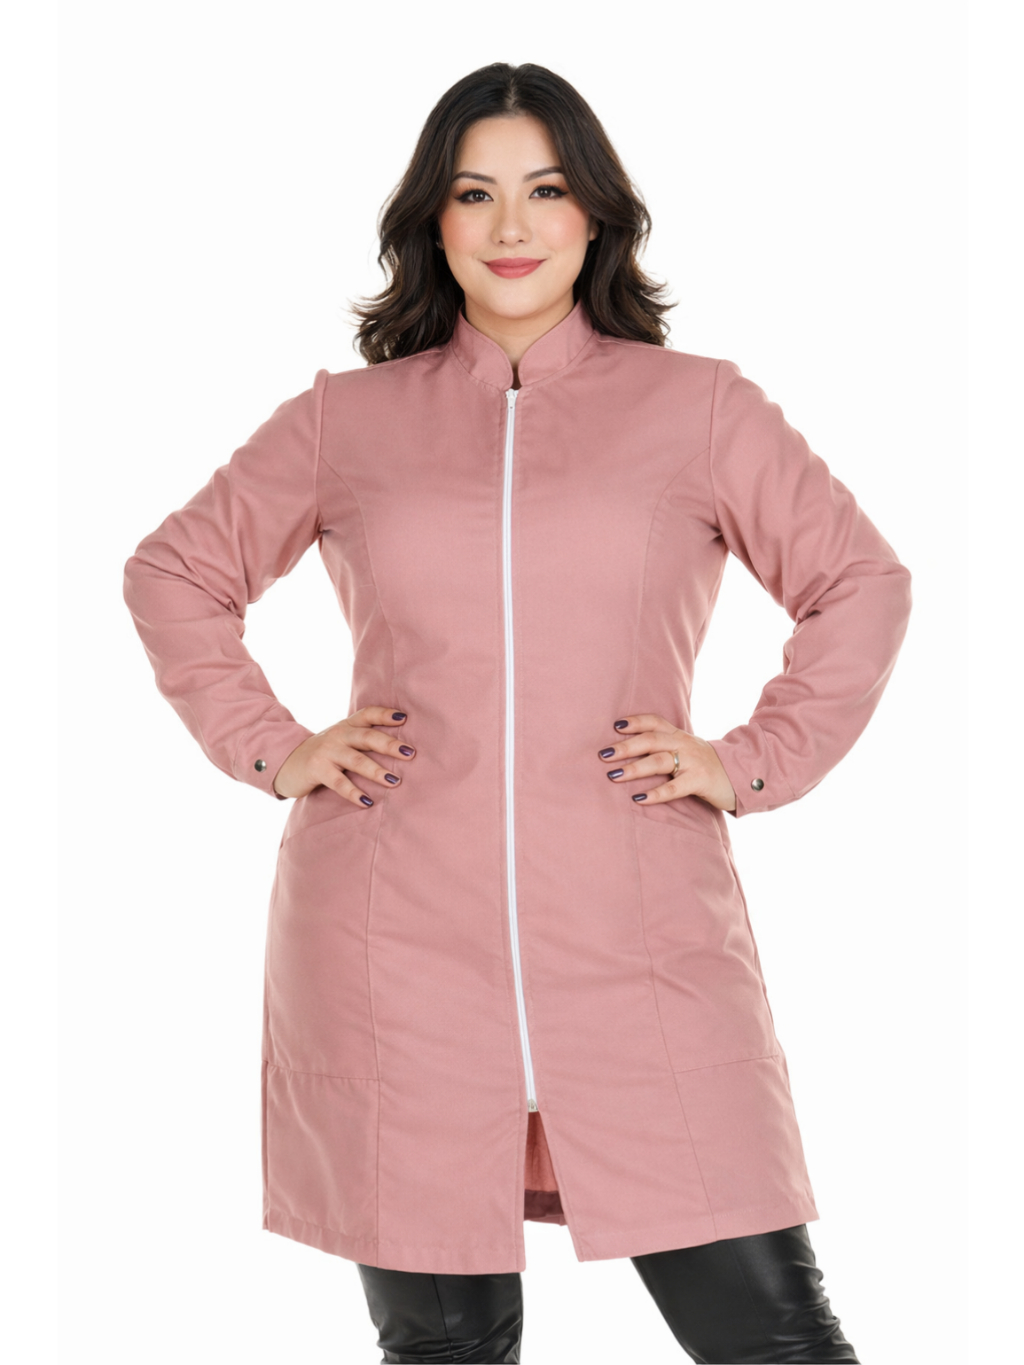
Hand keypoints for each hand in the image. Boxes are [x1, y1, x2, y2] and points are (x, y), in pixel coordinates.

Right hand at [272, 705, 414, 804]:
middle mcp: (338, 735)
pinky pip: (338, 782)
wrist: (286, 762)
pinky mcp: (317, 769)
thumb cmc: (324, 753)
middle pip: (367, 737)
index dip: (386, 715)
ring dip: (376, 771)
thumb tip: (400, 748)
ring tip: (394, 781)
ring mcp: (327, 751)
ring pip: (356, 760)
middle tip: (410, 754)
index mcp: (347, 725)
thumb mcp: (342, 740)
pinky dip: (353, 793)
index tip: (405, 718)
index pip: (368, 714)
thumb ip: (363, 740)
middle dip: (390, 745)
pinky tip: (367, 802)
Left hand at [597, 713, 736, 811]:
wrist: (741, 777)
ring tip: (613, 776)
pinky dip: (655, 793)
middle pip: (651, 740)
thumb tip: (630, 750)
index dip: (635, 721)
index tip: (614, 725)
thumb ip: (665, 747)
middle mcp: (684, 744)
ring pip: (659, 761)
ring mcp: (693, 762)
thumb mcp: (687, 750)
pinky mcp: (700, 781)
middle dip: (625, 747)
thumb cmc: (706, 766)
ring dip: (634, 768)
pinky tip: (638, 798)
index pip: (655, 722)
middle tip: (603, 755)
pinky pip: (674, 787)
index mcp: (679, 735)